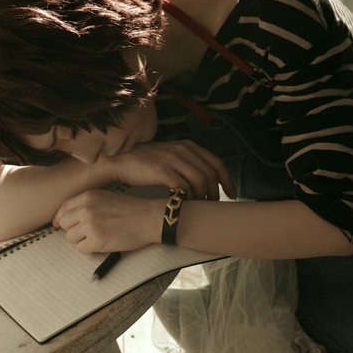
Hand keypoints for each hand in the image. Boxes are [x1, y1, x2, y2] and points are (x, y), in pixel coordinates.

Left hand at [52, 189, 165, 253]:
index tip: (63, 225)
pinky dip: (89, 249)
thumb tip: (64, 219)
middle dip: (73, 230)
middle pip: (65, 224)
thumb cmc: (132, 209)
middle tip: (86, 233)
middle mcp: (86, 209)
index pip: (63, 208)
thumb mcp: (106, 197)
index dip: (62, 219)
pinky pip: (81, 249)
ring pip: (71, 238)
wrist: (149, 218)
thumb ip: (87, 204)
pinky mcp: (97, 240)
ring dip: (81, 240)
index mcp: (88, 196)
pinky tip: (101, 244)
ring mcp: (90, 225)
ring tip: (97, 238)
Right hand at [102, 140, 235, 200]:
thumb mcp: (169, 155)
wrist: (120, 162)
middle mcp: (182, 150)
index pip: (216, 162)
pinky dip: (188, 198)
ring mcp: (172, 159)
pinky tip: (185, 204)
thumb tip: (205, 179)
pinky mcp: (162, 171)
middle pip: (211, 173)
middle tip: (213, 205)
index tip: (231, 194)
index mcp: (187, 146)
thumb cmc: (145, 164)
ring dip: (203, 197)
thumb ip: (186, 162)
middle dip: (216, 192)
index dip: (227, 180)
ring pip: (200, 181)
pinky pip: (183, 187)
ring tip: (199, 207)